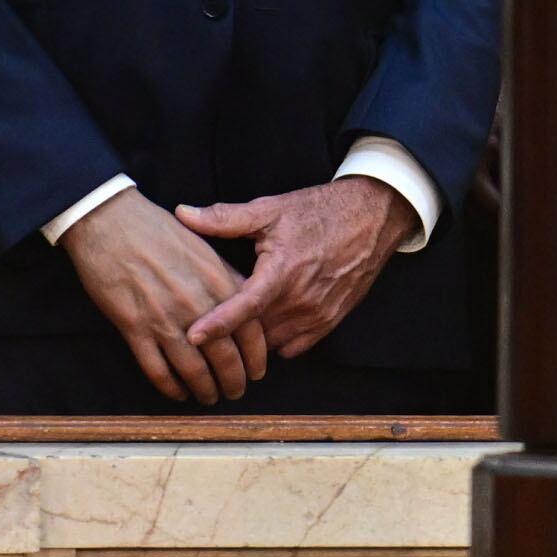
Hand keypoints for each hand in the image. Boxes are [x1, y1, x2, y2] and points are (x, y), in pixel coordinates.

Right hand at [58, 186, 265, 403]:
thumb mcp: (202, 245)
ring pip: (193, 370)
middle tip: (234, 392)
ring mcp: (165, 318)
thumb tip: (241, 300)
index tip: (257, 370)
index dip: (256, 357)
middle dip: (234, 381)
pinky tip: (177, 392)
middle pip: (225, 357)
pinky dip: (170, 387)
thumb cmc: (156, 228)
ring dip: (204, 390)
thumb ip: (223, 275)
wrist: (110, 221)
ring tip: (208, 397)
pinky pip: (157, 370)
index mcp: (218, 281)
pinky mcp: (134, 328)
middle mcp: (197, 304)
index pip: (250, 330)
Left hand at [177, 177, 413, 358]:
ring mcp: (318, 314)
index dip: (217, 323)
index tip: (191, 337)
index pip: (244, 306)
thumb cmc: (320, 211)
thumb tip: (182, 213)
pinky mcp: (330, 321)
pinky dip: (276, 340)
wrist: (373, 217)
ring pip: (271, 343)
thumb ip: (225, 217)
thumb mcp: (272, 209)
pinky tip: (267, 322)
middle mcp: (301, 299)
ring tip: (235, 324)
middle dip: (229, 331)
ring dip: (253, 337)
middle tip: (207, 322)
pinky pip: (293, 347)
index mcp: (283, 271)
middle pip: (253, 331)